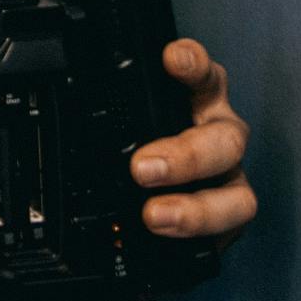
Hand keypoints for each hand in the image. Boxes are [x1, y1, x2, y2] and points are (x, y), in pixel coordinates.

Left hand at [128, 39, 256, 245]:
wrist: (150, 197)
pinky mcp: (229, 218)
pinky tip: (167, 239)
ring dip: (196, 209)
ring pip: (238, 195)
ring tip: (153, 216)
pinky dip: (199, 237)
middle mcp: (220, 137)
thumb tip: (61, 105)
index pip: (201, 74)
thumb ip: (108, 112)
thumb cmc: (139, 146)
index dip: (192, 63)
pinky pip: (227, 232)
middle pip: (227, 139)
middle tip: (142, 169)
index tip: (171, 60)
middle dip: (187, 155)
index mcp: (198, 101)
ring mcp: (229, 180)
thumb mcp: (122, 121)